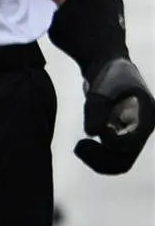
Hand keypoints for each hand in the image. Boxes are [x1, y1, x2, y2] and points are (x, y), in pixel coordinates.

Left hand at [75, 57, 154, 174]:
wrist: (105, 64)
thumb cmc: (106, 73)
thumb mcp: (100, 90)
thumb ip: (96, 110)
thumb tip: (93, 133)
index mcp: (147, 117)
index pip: (130, 144)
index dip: (110, 143)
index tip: (95, 129)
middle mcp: (143, 128)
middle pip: (125, 159)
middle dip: (101, 158)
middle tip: (78, 147)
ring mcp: (132, 133)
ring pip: (117, 161)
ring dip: (97, 159)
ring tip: (79, 147)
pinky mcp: (120, 135)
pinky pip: (110, 155)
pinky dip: (96, 155)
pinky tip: (83, 144)